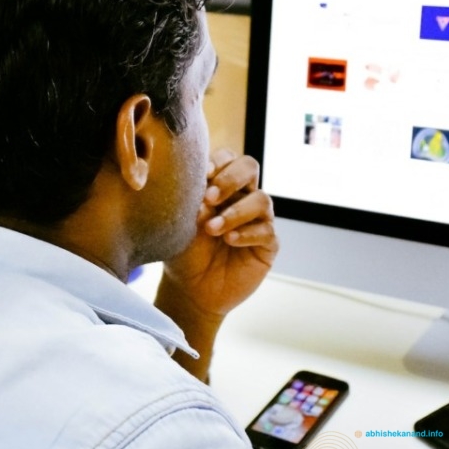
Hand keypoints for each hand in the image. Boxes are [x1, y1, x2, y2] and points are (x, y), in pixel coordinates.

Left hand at [160, 149, 277, 320]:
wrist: (190, 290)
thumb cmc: (184, 252)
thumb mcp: (181, 223)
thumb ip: (191, 201)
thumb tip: (201, 186)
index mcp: (220, 185)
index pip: (227, 158)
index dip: (218, 161)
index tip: (203, 175)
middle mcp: (241, 197)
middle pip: (249, 167)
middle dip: (231, 178)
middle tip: (210, 198)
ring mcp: (257, 219)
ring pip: (262, 200)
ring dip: (236, 212)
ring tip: (213, 229)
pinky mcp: (267, 244)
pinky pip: (266, 231)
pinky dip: (246, 233)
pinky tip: (229, 240)